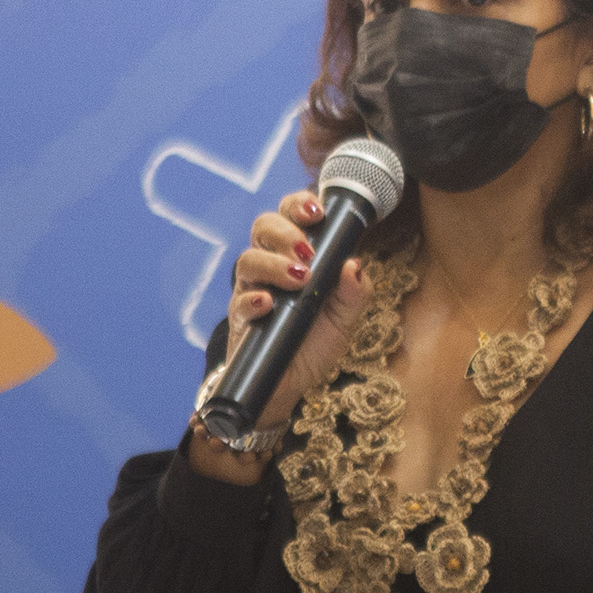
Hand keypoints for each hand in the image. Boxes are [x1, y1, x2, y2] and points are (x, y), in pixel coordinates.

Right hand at [182, 187, 374, 482]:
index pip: (290, 217)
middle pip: (263, 228)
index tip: (318, 210)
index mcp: (296, 258)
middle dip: (285, 231)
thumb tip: (354, 264)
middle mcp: (270, 268)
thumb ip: (353, 292)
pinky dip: (253, 299)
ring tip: (298, 279)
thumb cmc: (314, 345)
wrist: (287, 387)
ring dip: (274, 263)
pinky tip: (268, 304)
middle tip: (306, 251)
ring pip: (247, 260)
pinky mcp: (239, 321)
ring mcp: (251, 291)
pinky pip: (238, 302)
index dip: (299, 205)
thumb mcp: (344, 319)